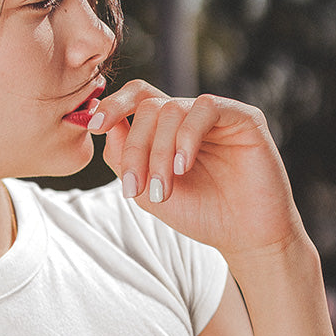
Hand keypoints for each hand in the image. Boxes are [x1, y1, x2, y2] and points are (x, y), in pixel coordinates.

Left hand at [96, 81, 307, 262]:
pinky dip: (186, 137)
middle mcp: (190, 116)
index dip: (112, 105)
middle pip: (149, 107)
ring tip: (162, 189)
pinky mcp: (244, 117)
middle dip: (135, 149)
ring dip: (159, 152)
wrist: (242, 236)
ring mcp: (217, 115)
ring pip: (172, 109)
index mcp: (167, 129)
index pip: (137, 99)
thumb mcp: (147, 191)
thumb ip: (123, 159)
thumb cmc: (198, 214)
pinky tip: (183, 167)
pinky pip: (206, 109)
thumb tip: (106, 126)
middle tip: (137, 189)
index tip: (91, 126)